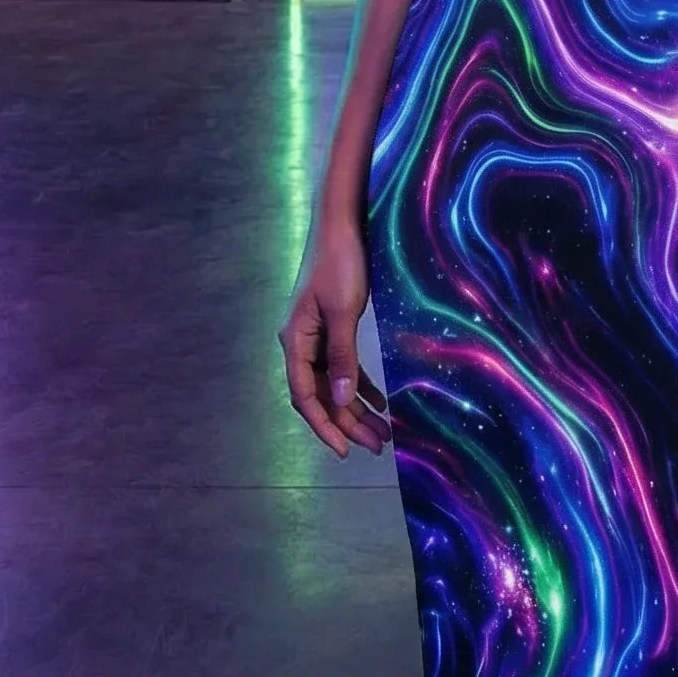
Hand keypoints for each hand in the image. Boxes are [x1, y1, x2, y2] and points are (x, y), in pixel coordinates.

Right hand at [278, 207, 392, 459]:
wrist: (342, 227)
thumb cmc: (340, 264)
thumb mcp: (343, 311)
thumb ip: (342, 355)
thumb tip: (341, 400)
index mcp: (295, 341)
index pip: (306, 396)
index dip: (324, 425)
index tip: (345, 449)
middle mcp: (301, 344)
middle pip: (322, 395)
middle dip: (348, 423)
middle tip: (376, 446)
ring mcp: (316, 337)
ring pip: (335, 384)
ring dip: (356, 408)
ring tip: (382, 433)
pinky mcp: (332, 328)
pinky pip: (344, 366)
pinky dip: (360, 385)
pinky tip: (379, 402)